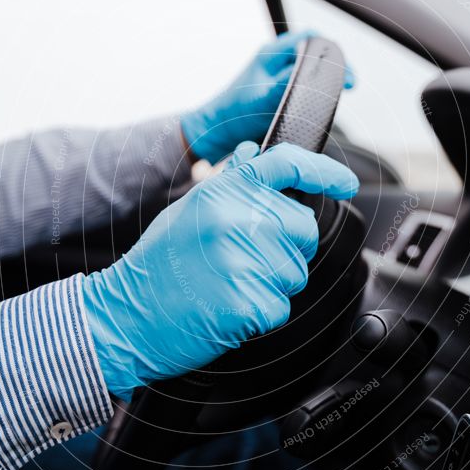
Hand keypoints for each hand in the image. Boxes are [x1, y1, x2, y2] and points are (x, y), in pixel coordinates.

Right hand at [82, 142, 358, 399]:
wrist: (124, 315)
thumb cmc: (157, 264)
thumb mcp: (189, 209)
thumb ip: (229, 183)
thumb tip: (257, 154)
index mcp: (223, 191)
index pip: (286, 165)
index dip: (323, 172)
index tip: (345, 183)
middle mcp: (237, 219)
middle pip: (303, 229)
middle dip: (287, 248)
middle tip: (245, 262)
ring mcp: (244, 260)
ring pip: (295, 272)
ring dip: (271, 284)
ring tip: (228, 284)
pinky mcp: (248, 302)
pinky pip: (280, 307)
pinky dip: (260, 314)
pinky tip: (228, 308)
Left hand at [180, 30, 354, 163]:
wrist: (217, 132)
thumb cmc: (233, 114)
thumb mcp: (261, 99)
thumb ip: (285, 84)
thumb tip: (311, 74)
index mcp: (272, 54)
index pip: (311, 39)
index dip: (332, 52)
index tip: (345, 74)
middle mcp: (278, 61)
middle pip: (317, 53)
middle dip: (335, 66)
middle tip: (349, 84)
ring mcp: (281, 76)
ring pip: (313, 70)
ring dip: (328, 80)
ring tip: (340, 93)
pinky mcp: (282, 92)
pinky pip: (306, 86)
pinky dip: (319, 93)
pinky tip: (325, 104)